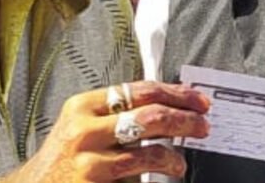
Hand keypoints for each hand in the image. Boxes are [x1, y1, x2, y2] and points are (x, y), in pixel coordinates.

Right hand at [2, 81, 209, 181]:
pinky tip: (168, 172)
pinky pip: (138, 175)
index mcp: (84, 105)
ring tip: (181, 160)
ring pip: (147, 150)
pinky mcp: (93, 181)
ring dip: (174, 155)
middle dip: (184, 118)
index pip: (139, 90)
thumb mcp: (81, 126)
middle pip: (149, 114)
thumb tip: (166, 106)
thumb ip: (115, 115)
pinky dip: (160, 172)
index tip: (197, 99)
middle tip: (203, 125)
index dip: (175, 93)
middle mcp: (85, 129)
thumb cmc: (62, 160)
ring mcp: (89, 159)